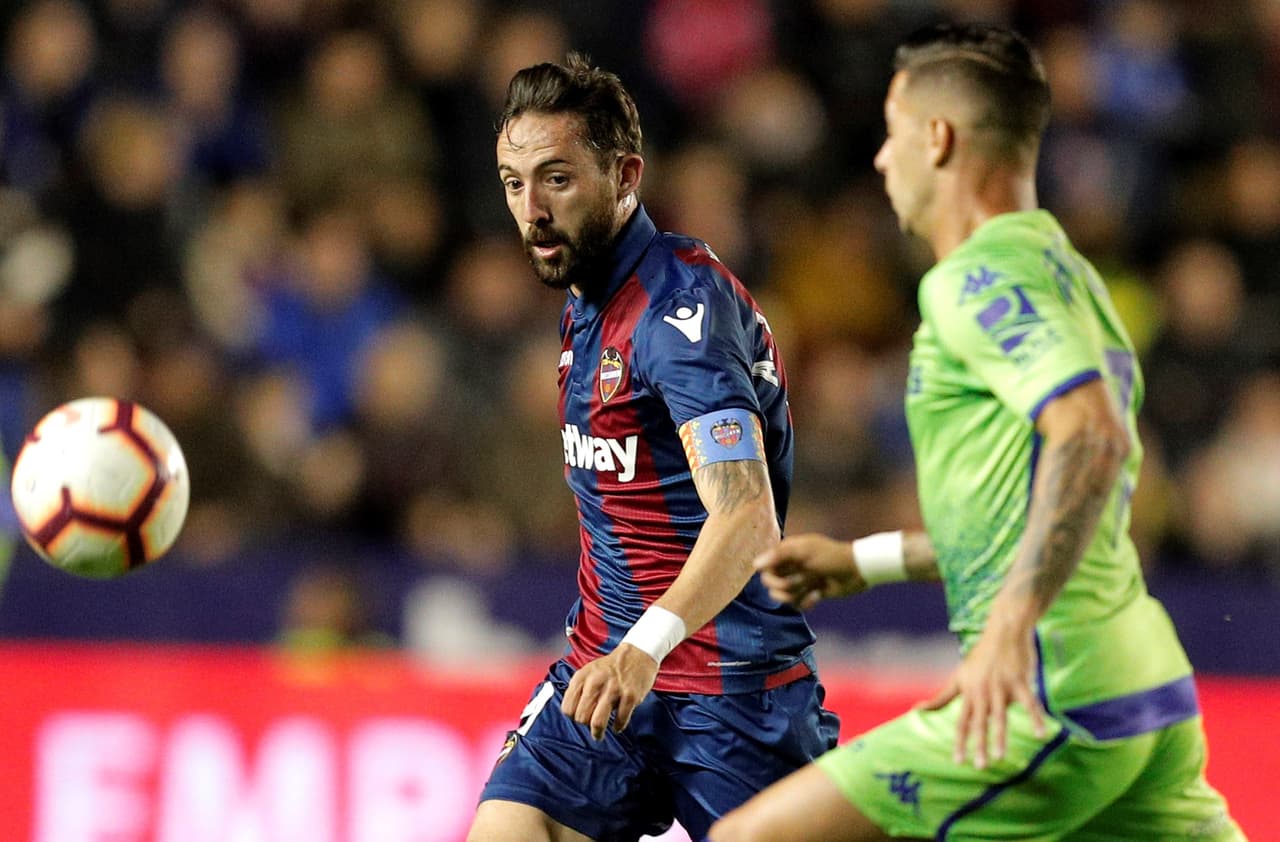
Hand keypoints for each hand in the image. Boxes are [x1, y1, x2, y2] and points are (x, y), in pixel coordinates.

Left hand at [561, 644, 659, 739]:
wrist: (637, 655)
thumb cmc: (610, 667)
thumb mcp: (588, 672)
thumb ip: (578, 690)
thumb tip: (573, 714)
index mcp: (582, 677)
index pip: (567, 708)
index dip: (573, 716)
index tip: (580, 716)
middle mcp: (595, 683)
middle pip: (581, 718)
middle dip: (586, 725)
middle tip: (591, 725)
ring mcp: (613, 689)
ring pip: (597, 722)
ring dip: (597, 733)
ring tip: (598, 735)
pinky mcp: (630, 696)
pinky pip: (620, 720)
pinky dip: (618, 727)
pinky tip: (617, 726)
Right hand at [754, 533, 867, 609]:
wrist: (856, 571)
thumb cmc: (831, 556)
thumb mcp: (804, 551)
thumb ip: (779, 555)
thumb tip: (755, 565)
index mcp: (787, 553)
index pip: (765, 566)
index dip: (770, 574)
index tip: (779, 576)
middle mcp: (791, 567)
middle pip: (770, 583)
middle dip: (784, 586)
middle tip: (800, 582)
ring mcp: (799, 581)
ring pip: (782, 596)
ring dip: (796, 595)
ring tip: (811, 588)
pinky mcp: (808, 594)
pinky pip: (796, 605)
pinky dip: (806, 603)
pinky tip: (818, 595)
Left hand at [918, 619, 1047, 768]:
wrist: (1003, 631)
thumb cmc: (980, 657)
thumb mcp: (958, 677)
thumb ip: (941, 697)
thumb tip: (917, 709)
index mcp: (969, 693)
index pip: (962, 722)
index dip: (960, 742)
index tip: (958, 761)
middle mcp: (983, 691)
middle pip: (979, 722)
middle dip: (979, 745)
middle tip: (979, 767)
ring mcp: (1002, 686)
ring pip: (1000, 716)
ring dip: (1000, 737)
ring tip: (1000, 757)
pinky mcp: (1020, 681)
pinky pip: (1030, 703)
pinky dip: (1036, 718)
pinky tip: (1041, 734)